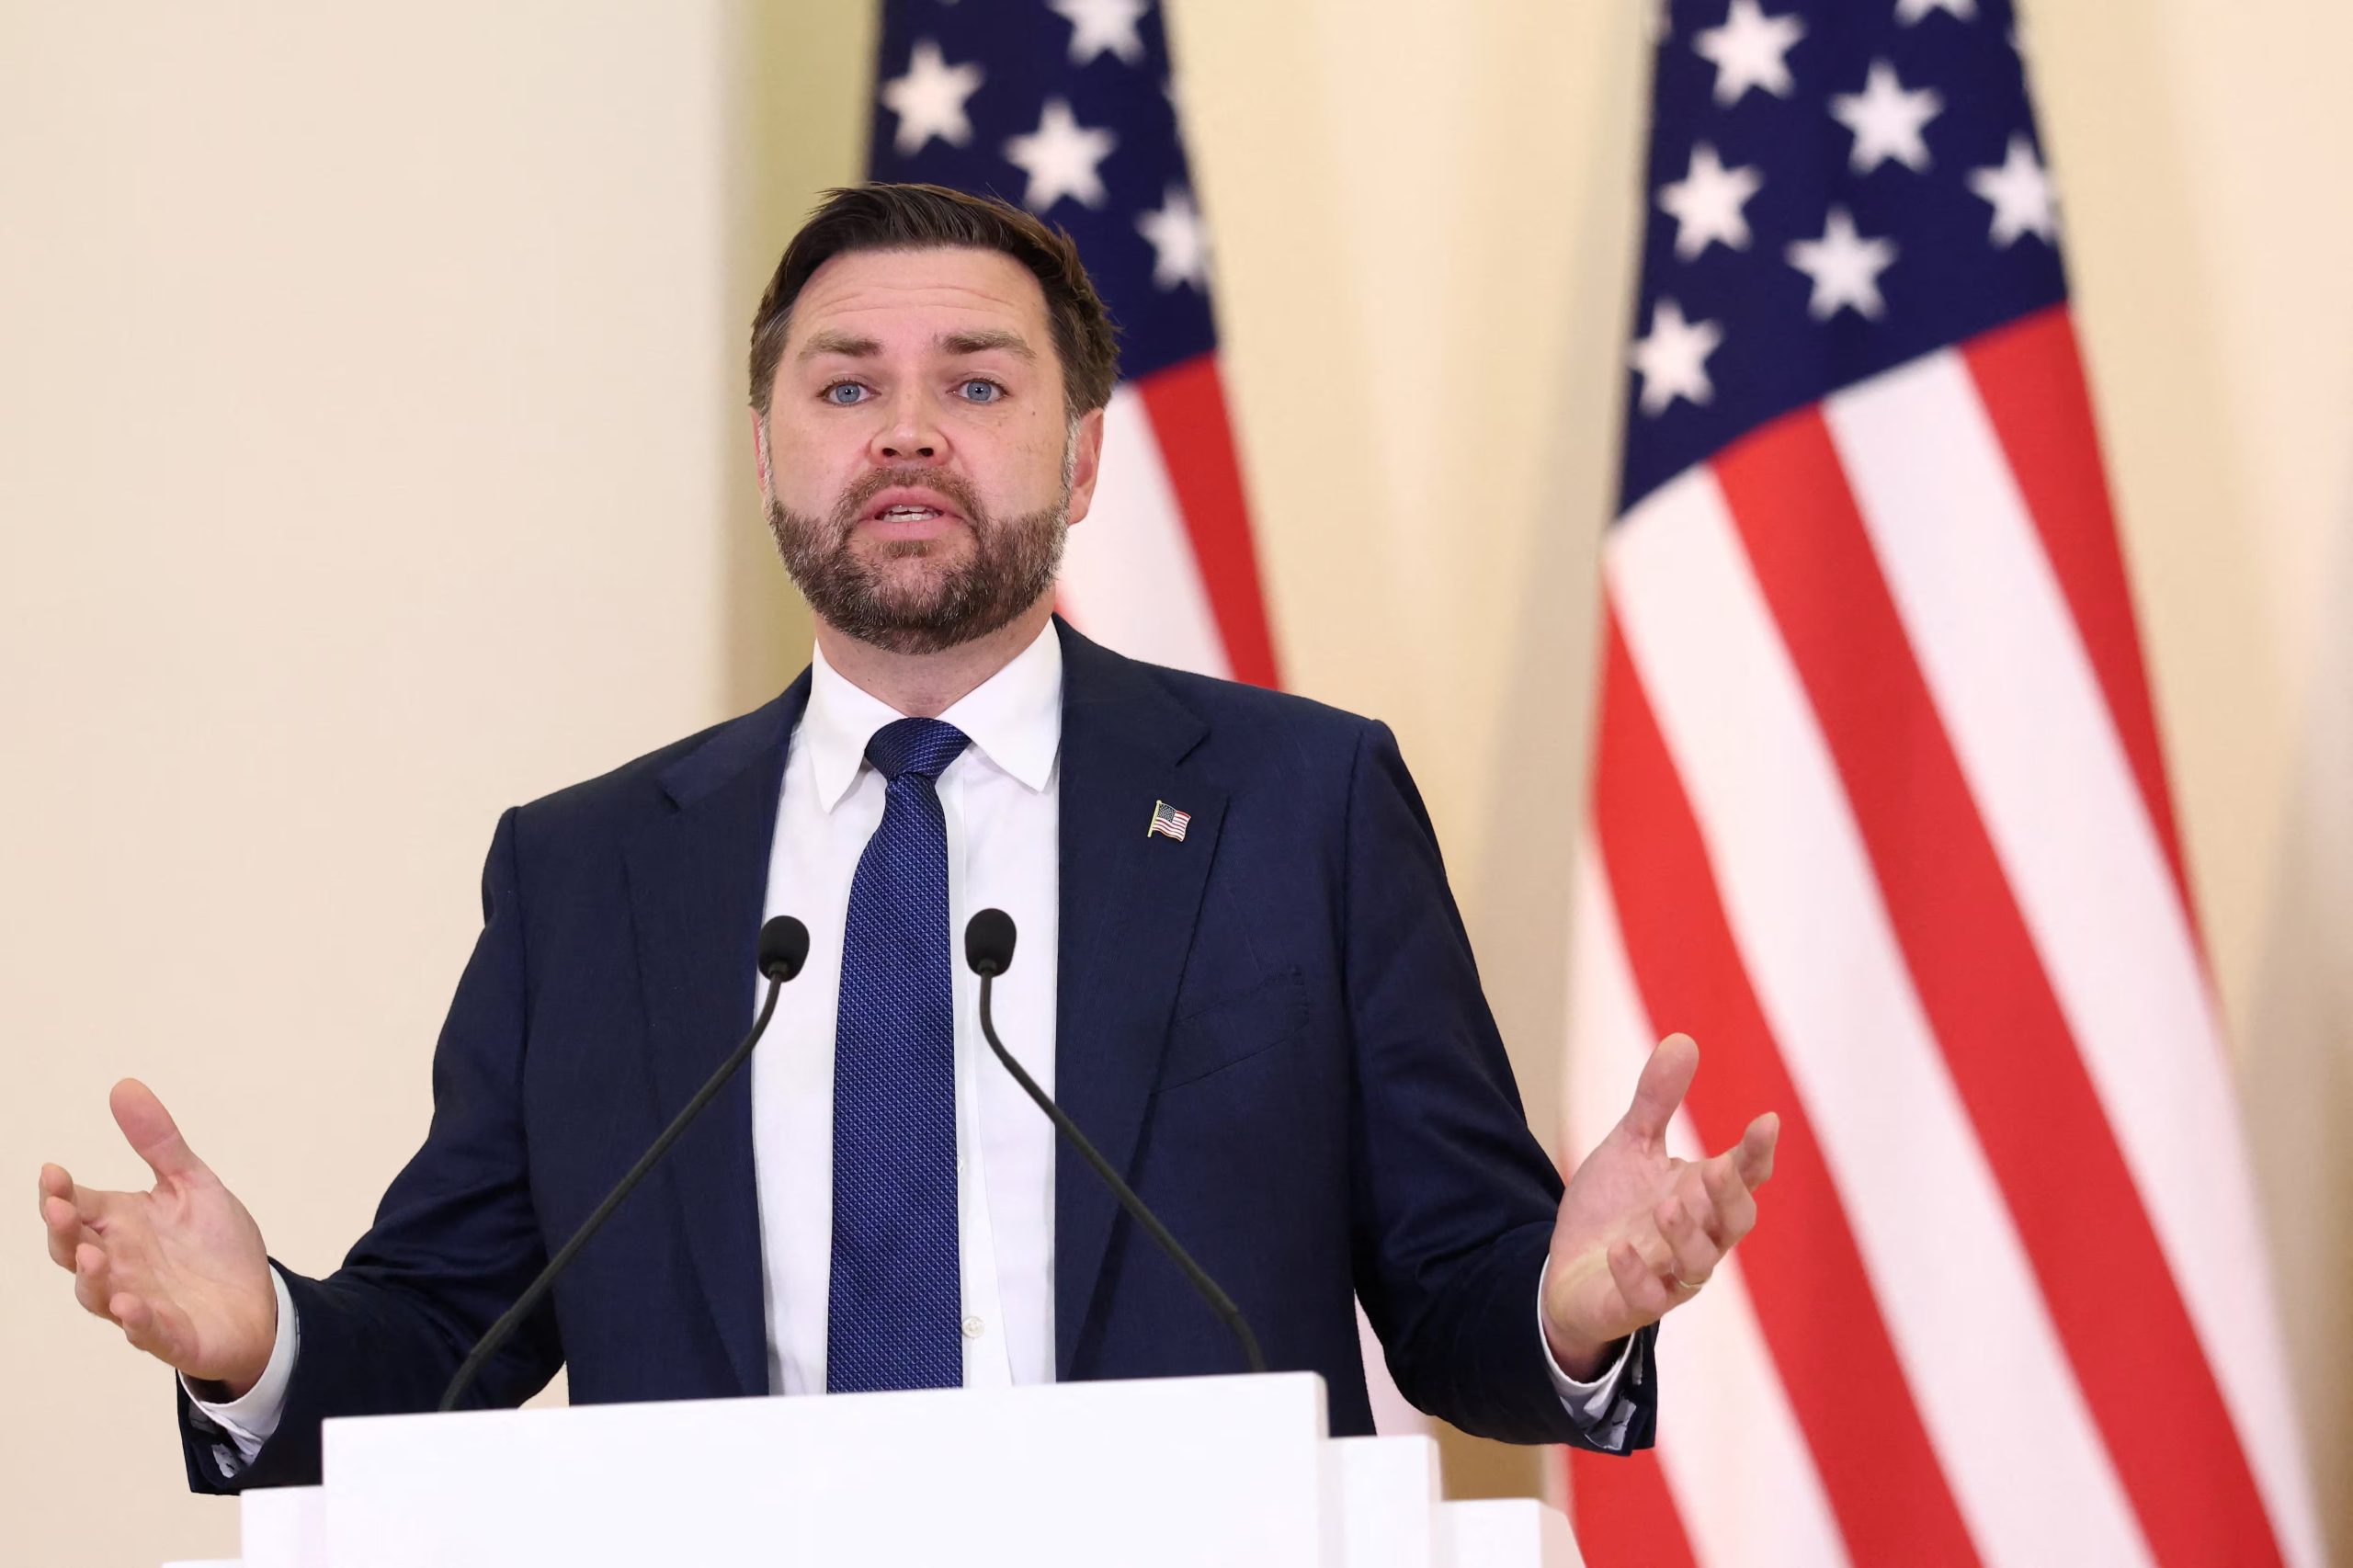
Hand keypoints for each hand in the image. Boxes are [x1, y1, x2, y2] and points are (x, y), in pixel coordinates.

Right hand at [37, 1079, 276, 1394]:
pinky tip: (131, 1306)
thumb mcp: (192, 1184)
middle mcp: (120, 1265)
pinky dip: (137, 1321)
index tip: (53, 1171)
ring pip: (99, 1295)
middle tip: (59, 1207)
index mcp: (120, 1226)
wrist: (258, 1301)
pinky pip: (146, 1332)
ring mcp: (140, 1303)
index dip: (59, 1192)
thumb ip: (158, 1143)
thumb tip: (123, 1086)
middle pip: (71, 1251)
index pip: (77, 1207)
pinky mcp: (170, 1335)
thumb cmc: (213, 1246)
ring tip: (90, 1255)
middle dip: (61, 1231)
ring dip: (92, 1277)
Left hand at [1541, 1034, 1776, 1376]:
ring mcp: (1668, 1275)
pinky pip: (1645, 1297)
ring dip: (1687, 1237)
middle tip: (1718, 1169)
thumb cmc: (1614, 1208)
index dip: (1759, 1152)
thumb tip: (1684, 1039)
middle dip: (1731, 1198)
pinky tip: (1619, 1250)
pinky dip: (1636, 1274)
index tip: (1767, 1121)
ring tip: (1667, 1205)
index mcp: (1702, 1197)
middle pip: (1736, 1223)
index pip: (1744, 1176)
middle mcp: (1697, 1237)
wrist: (1569, 1271)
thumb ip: (1657, 1101)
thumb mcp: (1631, 1146)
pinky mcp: (1634, 1303)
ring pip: (1699, 1265)